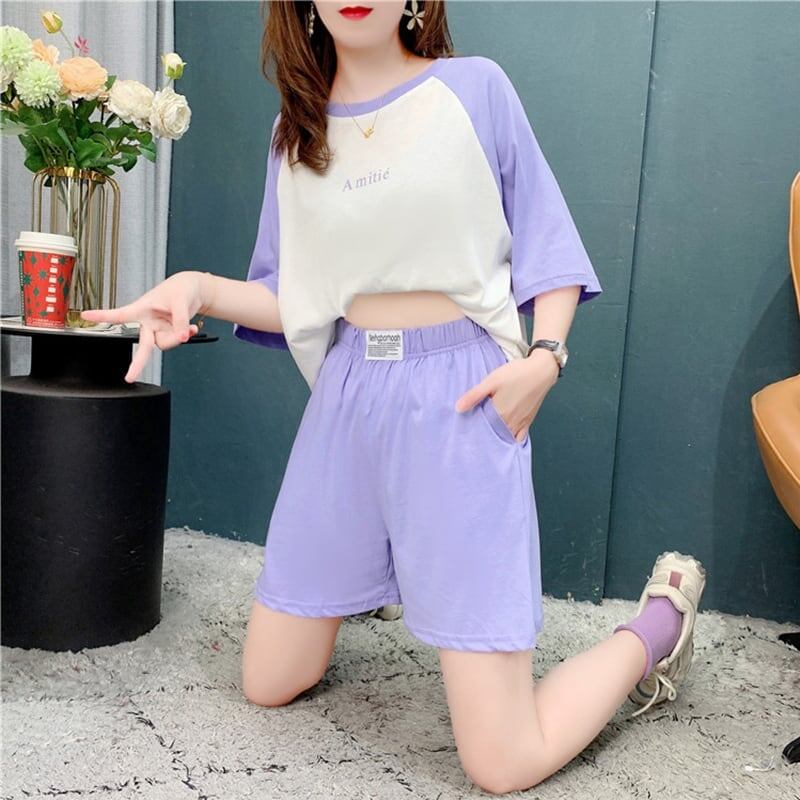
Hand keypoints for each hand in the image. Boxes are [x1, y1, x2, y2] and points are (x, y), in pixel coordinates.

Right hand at [79, 271, 206, 383]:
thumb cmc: (180, 289)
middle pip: (143, 345)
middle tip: (129, 378)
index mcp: (142, 309)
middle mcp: (149, 323)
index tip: (85, 316)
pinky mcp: (170, 333)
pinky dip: (186, 335)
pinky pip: (177, 340)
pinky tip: (191, 328)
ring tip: (187, 326)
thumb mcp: (180, 300)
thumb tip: (183, 336)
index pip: (121, 315)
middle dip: (137, 363)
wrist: (193, 290)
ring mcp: (159, 330)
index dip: (102, 316)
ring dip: (177, 337)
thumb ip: (180, 318)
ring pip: (166, 343)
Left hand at [454, 349, 559, 441]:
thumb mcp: (491, 381)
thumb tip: (457, 408)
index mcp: (499, 414)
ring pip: (505, 436)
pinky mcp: (528, 421)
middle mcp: (511, 423)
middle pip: (494, 434)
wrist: (542, 371)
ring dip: (496, 438)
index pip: (482, 428)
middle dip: (484, 435)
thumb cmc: (516, 374)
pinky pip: (519, 437)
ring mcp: (521, 424)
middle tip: (472, 433)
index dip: (472, 429)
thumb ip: (474, 395)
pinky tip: (505, 437)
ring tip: (486, 435)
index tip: (464, 429)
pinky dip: (511, 439)